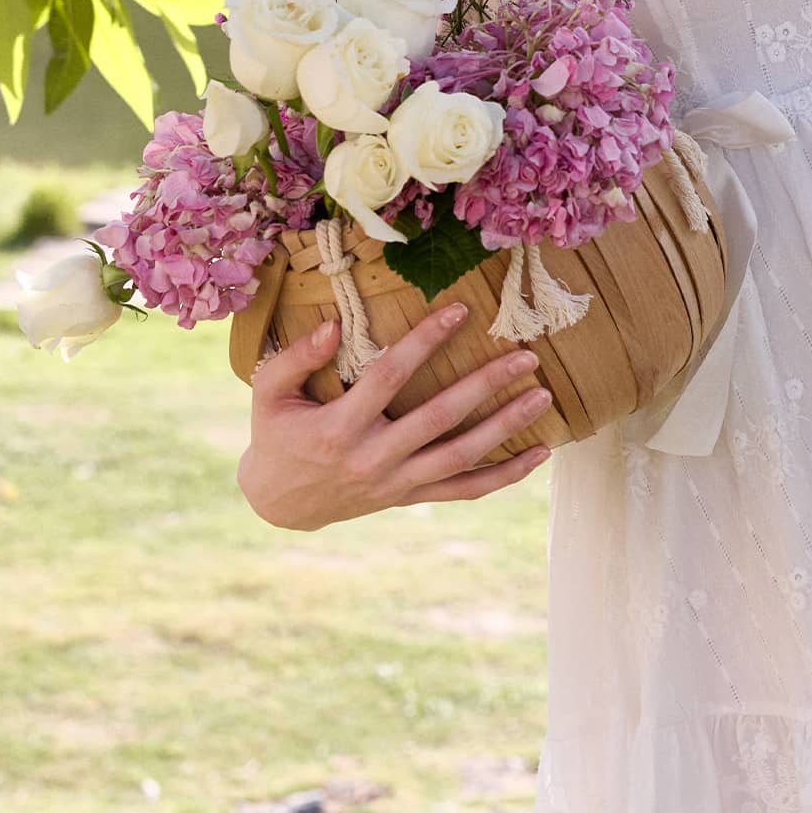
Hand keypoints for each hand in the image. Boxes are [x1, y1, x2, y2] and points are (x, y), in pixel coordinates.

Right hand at [238, 306, 555, 531]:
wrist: (281, 502)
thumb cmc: (277, 435)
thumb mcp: (269, 393)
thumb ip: (296, 357)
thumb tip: (331, 326)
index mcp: (338, 428)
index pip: (389, 376)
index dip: (426, 340)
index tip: (461, 310)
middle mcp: (373, 458)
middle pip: (439, 418)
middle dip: (485, 385)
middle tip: (526, 355)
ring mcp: (396, 483)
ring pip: (460, 456)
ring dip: (505, 427)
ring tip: (542, 396)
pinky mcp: (410, 497)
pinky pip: (465, 490)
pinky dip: (504, 475)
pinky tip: (539, 454)